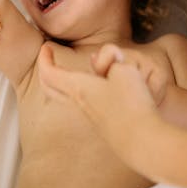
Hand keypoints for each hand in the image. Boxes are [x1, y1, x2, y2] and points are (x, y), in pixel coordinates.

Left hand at [37, 44, 160, 165]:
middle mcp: (80, 103)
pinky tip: (98, 87)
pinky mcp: (103, 124)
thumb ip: (111, 59)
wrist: (141, 141)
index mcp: (79, 88)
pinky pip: (84, 104)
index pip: (50, 73)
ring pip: (66, 96)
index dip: (45, 58)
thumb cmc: (131, 103)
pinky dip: (81, 91)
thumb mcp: (124, 69)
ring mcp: (91, 116)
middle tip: (49, 60)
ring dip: (64, 81)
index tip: (47, 47)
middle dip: (46, 72)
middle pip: (50, 88)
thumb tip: (99, 59)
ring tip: (75, 71)